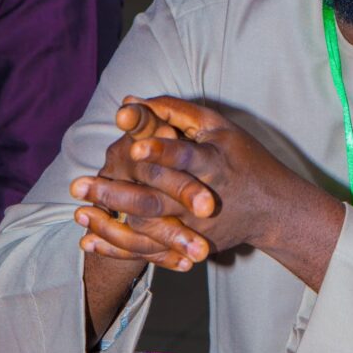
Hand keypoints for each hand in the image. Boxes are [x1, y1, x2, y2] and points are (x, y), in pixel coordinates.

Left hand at [71, 96, 344, 286]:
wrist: (273, 210)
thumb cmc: (243, 158)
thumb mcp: (218, 127)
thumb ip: (175, 111)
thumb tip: (130, 101)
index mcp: (215, 162)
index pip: (187, 157)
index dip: (162, 151)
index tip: (133, 146)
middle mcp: (204, 197)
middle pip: (158, 198)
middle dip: (117, 193)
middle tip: (79, 185)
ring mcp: (198, 227)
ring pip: (149, 228)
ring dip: (111, 222)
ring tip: (78, 212)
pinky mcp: (192, 245)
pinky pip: (150, 251)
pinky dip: (117, 247)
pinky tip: (88, 240)